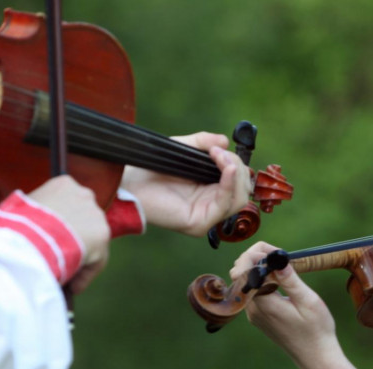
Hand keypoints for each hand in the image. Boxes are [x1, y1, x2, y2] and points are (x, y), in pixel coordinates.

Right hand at [27, 176, 109, 294]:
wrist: (31, 236)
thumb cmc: (16, 223)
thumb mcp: (18, 210)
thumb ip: (30, 214)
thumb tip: (25, 230)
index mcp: (63, 184)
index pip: (67, 202)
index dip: (58, 221)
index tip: (50, 236)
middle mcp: (84, 195)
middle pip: (81, 219)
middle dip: (71, 237)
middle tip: (57, 255)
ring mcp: (96, 215)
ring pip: (91, 240)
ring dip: (79, 255)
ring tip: (63, 272)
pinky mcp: (103, 237)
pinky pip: (96, 260)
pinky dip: (85, 273)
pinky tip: (73, 286)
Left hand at [119, 131, 249, 235]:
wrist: (130, 181)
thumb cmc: (153, 168)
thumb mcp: (183, 149)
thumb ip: (204, 143)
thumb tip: (225, 141)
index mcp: (210, 191)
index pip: (238, 182)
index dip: (236, 164)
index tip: (219, 148)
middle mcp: (211, 206)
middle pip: (243, 191)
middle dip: (237, 168)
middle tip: (219, 153)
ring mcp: (206, 217)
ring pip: (239, 199)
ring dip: (235, 175)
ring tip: (220, 158)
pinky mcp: (199, 224)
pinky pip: (224, 205)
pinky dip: (228, 185)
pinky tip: (225, 169)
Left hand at [230, 242, 340, 368]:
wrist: (316, 357)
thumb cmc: (316, 330)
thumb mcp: (308, 302)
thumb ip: (290, 280)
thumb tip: (276, 259)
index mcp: (263, 304)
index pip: (242, 271)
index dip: (254, 255)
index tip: (274, 252)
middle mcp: (253, 309)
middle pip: (241, 274)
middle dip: (256, 258)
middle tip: (279, 256)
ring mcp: (254, 315)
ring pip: (246, 283)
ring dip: (260, 269)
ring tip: (283, 268)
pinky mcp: (259, 318)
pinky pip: (253, 293)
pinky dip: (263, 281)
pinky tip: (281, 282)